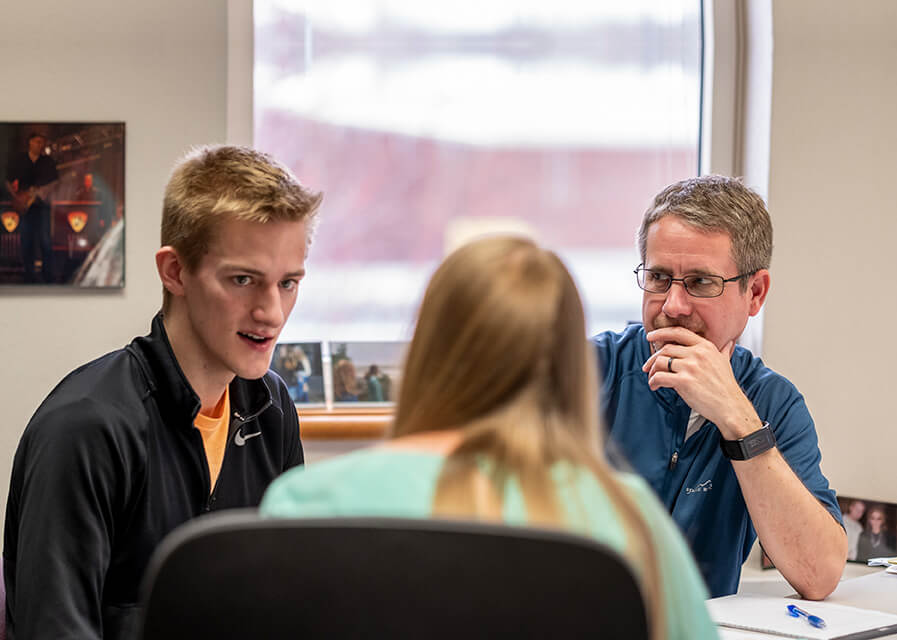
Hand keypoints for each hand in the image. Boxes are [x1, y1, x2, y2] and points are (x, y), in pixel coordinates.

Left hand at [642, 326, 761, 438]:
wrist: (730, 406)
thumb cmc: (726, 387)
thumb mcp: (725, 362)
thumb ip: (723, 351)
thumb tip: (728, 343)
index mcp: (706, 346)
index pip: (679, 332)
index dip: (661, 332)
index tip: (650, 336)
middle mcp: (698, 353)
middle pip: (666, 348)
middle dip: (653, 358)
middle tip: (647, 366)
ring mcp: (691, 367)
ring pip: (661, 362)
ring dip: (652, 371)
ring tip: (652, 378)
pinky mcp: (684, 381)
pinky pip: (660, 377)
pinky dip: (653, 381)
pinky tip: (654, 386)